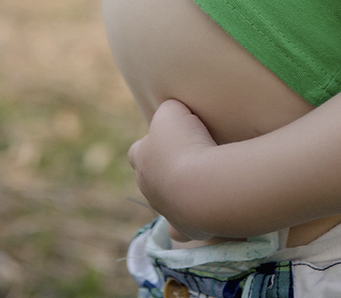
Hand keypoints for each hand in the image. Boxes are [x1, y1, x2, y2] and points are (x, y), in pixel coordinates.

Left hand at [129, 99, 220, 240]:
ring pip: (166, 202)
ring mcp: (165, 210)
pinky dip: (188, 222)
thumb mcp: (172, 110)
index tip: (172, 138)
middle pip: (150, 178)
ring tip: (203, 179)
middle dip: (166, 169)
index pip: (137, 151)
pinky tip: (200, 213)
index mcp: (142, 158)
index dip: (152, 144)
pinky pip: (180, 230)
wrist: (201, 184)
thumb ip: (169, 111)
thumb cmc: (184, 142)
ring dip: (180, 192)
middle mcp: (148, 187)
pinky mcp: (184, 228)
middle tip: (190, 158)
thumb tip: (173, 115)